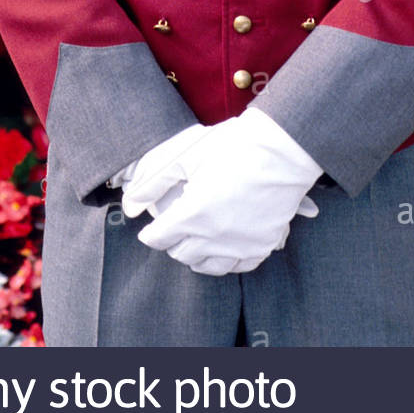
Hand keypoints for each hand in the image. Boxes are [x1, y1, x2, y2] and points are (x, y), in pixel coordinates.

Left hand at [131, 106, 322, 274]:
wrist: (282, 148)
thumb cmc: (234, 146)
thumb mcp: (187, 155)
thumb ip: (155, 181)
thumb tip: (131, 201)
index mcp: (193, 215)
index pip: (159, 238)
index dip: (151, 234)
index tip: (150, 229)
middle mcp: (215, 236)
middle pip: (181, 254)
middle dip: (172, 242)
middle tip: (174, 228)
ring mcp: (240, 244)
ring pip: (207, 266)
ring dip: (195, 255)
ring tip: (194, 240)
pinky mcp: (262, 244)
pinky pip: (238, 266)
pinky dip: (225, 261)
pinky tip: (222, 249)